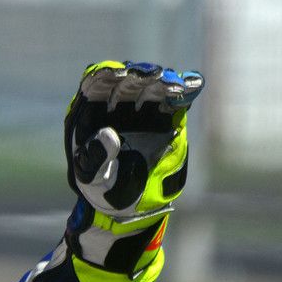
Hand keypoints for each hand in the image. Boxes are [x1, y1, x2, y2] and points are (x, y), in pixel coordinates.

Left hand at [63, 61, 203, 273]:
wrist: (129, 207)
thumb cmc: (103, 191)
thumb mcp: (94, 178)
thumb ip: (97, 158)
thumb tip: (109, 135)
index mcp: (89, 116)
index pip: (95, 86)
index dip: (105, 76)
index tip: (117, 74)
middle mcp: (115, 108)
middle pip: (126, 82)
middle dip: (138, 76)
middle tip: (150, 75)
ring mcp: (142, 112)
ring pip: (151, 87)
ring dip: (162, 81)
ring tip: (171, 82)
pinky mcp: (166, 120)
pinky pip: (175, 101)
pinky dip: (184, 91)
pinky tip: (192, 84)